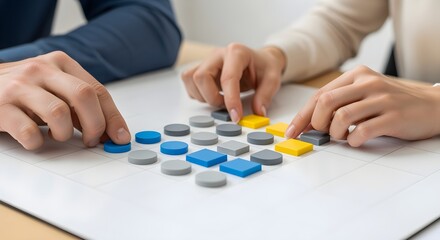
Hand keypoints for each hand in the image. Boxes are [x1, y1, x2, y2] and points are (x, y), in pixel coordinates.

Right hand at [0, 51, 130, 149]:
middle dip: (96, 125)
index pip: (97, 90)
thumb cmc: (23, 91)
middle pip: (84, 96)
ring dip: (64, 134)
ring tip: (57, 136)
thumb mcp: (54, 88)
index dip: (113, 117)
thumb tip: (109, 130)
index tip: (120, 137)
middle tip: (92, 141)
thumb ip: (79, 103)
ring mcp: (19, 86)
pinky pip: (29, 132)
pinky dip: (38, 143)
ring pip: (59, 113)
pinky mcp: (0, 107)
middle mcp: (41, 70)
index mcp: (60, 63)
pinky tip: (35, 140)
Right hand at [181, 43, 285, 121]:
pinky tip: (213, 95)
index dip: (230, 100)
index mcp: (236, 52)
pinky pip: (189, 83)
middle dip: (212, 98)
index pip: (228, 78)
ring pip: (191, 79)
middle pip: (201, 76)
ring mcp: (207, 60)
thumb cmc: (264, 67)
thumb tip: (258, 112)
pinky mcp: (200, 68)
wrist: (259, 60)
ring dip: (203, 96)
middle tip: (226, 106)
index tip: (236, 116)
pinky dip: (198, 94)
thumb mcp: (273, 79)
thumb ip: (265, 95)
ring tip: (220, 99)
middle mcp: (218, 54)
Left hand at [286, 66, 439, 146]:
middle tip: (323, 133)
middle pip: (326, 103)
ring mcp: (382, 98)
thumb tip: (308, 123)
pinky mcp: (394, 116)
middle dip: (316, 123)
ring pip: (341, 117)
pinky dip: (353, 140)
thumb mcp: (364, 94)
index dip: (302, 116)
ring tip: (343, 136)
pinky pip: (362, 131)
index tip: (292, 132)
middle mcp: (368, 83)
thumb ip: (340, 102)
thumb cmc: (392, 103)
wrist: (433, 106)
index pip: (320, 95)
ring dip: (335, 133)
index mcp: (356, 75)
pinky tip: (357, 140)